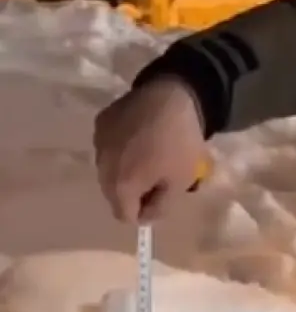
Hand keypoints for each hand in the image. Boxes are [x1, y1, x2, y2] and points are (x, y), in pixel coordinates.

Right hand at [94, 76, 206, 223]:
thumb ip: (161, 207)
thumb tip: (145, 217)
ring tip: (148, 153)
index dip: (144, 211)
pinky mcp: (101, 122)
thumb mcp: (181, 182)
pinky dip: (120, 147)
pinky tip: (139, 134)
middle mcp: (101, 167)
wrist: (173, 94)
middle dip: (134, 192)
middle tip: (158, 175)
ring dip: (125, 169)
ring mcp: (98, 143)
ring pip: (109, 170)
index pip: (125, 215)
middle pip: (114, 194)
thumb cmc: (180, 143)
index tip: (162, 196)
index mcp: (120, 186)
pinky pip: (108, 146)